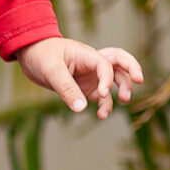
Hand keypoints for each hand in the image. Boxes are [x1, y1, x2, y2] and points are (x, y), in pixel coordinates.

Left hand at [17, 37, 144, 118]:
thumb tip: (81, 109)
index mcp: (86, 54)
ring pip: (115, 79)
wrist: (30, 55)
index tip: (102, 93)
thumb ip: (66, 89)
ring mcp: (91, 75)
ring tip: (123, 101)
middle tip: (139, 81)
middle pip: (120, 61)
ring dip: (121, 89)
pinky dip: (105, 104)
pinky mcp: (86, 87)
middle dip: (131, 69)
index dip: (107, 78)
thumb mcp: (51, 71)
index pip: (105, 64)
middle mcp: (92, 63)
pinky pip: (101, 96)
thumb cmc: (41, 56)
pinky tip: (102, 115)